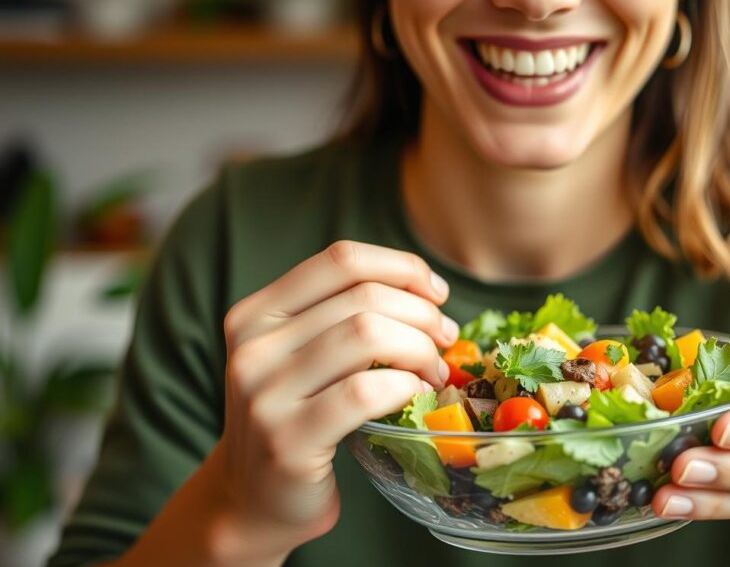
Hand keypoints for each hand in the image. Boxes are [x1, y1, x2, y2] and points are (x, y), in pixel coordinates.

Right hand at [210, 241, 457, 556]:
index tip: (437, 295)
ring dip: (420, 350)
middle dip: (422, 315)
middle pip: (363, 297)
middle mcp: (252, 346)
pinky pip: (364, 392)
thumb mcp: (302, 357)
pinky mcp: (287, 441)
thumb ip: (344, 318)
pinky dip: (406, 387)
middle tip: (444, 341)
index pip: (341, 260)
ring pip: (367, 335)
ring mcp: (265, 394)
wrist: (252, 501)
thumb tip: (430, 295)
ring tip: (433, 373)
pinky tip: (417, 397)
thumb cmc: (296, 420)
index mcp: (256, 313)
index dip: (402, 268)